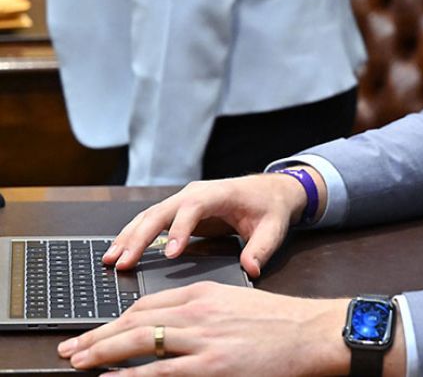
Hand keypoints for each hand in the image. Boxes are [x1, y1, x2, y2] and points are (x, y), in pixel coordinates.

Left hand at [57, 282, 357, 375]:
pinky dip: (131, 376)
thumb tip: (176, 330)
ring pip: (139, 342)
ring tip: (80, 364)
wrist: (313, 332)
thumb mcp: (238, 305)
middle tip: (72, 350)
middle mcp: (199, 312)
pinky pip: (159, 371)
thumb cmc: (282, 323)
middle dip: (97, 337)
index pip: (147, 304)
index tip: (97, 332)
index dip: (115, 320)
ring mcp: (203, 340)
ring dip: (103, 354)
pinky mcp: (211, 366)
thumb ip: (205, 313)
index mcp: (205, 294)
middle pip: (134, 320)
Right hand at [103, 172, 314, 278]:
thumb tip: (251, 269)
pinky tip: (119, 253)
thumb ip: (262, 248)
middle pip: (162, 211)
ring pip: (150, 216)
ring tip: (111, 260)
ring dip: (129, 237)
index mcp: (218, 193)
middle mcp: (195, 193)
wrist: (270, 191)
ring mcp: (183, 200)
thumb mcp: (273, 228)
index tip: (170, 254)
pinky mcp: (177, 211)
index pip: (194, 207)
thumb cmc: (270, 208)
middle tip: (122, 262)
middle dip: (140, 237)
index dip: (180, 229)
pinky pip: (151, 222)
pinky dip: (133, 236)